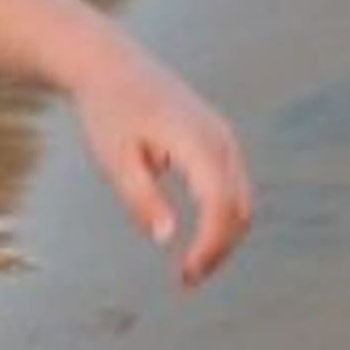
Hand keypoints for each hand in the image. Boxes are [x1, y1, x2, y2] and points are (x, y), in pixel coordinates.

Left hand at [70, 38, 252, 285]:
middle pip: (238, 207)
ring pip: (241, 201)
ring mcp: (225, 141)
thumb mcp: (115, 160)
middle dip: (218, 249)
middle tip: (186, 281)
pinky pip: (232, 190)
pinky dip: (221, 221)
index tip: (185, 275)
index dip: (209, 245)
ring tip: (189, 270)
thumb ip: (141, 199)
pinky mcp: (219, 144)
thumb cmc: (108, 113)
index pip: (220, 203)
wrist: (112, 68)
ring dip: (223, 239)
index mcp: (197, 141)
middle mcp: (221, 140)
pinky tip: (196, 244)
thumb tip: (167, 239)